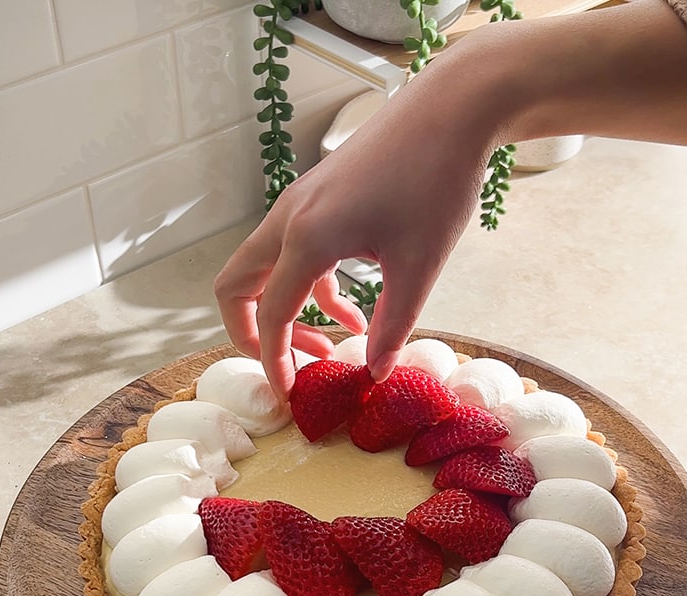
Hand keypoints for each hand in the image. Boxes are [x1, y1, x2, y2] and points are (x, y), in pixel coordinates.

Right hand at [213, 42, 500, 397]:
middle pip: (235, 288)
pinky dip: (309, 287)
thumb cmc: (437, 180)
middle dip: (253, 335)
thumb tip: (374, 374)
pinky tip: (355, 310)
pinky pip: (290, 252)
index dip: (274, 362)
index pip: (270, 316)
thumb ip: (393, 326)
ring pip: (260, 270)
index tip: (290, 396)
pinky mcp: (315, 196)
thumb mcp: (420, 265)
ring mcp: (298, 204)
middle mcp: (288, 220)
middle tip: (290, 366)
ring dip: (284, 312)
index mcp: (306, 239)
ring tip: (331, 344)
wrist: (450, 108)